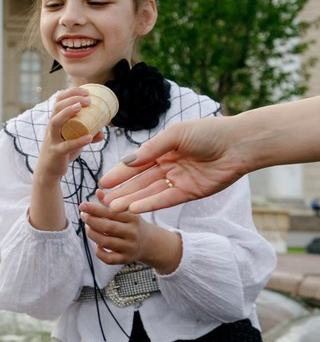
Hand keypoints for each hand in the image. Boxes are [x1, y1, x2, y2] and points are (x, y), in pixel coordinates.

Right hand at [34, 86, 101, 183]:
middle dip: (71, 99)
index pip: (59, 100)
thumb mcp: (74, 142)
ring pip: (55, 122)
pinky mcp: (56, 152)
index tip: (86, 91)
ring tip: (81, 107)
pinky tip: (89, 137)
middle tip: (88, 99)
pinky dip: (78, 141)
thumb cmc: (61, 152)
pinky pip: (66, 145)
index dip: (71, 92)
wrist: (48, 170)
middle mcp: (51, 128)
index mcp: (55, 121)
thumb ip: (87, 136)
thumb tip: (103, 132)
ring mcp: (52, 140)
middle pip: (56, 108)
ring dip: (68, 112)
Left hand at [79, 195, 152, 265]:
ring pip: (106, 242)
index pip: (112, 212)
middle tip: (83, 215)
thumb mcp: (126, 211)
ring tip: (87, 227)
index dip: (95, 208)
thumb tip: (98, 191)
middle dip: (91, 221)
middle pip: (108, 227)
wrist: (149, 243)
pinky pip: (108, 259)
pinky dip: (99, 252)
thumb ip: (112, 202)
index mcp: (133, 218)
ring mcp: (129, 247)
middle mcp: (132, 233)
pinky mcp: (126, 259)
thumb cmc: (132, 223)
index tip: (82, 205)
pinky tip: (96, 245)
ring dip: (92, 234)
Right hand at [98, 119, 242, 212]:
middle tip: (103, 201)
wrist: (238, 144)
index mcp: (164, 149)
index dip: (119, 173)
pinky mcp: (190, 192)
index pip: (136, 164)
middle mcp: (169, 166)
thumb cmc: (209, 132)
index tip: (103, 183)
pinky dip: (150, 204)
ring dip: (132, 200)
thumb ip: (152, 149)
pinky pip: (166, 200)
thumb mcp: (176, 135)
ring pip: (150, 192)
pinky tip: (134, 208)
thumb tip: (128, 162)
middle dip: (122, 191)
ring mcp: (179, 180)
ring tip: (114, 208)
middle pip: (140, 181)